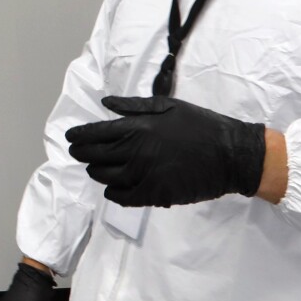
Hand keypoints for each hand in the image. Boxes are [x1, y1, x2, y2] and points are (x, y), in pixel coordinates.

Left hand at [65, 95, 266, 207]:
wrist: (230, 154)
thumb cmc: (200, 125)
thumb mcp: (168, 106)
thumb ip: (133, 106)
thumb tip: (105, 103)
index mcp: (138, 128)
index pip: (96, 134)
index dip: (79, 136)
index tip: (70, 138)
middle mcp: (136, 152)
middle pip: (96, 156)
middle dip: (82, 154)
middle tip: (77, 152)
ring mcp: (144, 175)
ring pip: (106, 177)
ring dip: (96, 172)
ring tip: (94, 168)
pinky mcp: (154, 195)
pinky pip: (123, 197)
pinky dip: (113, 193)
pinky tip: (111, 188)